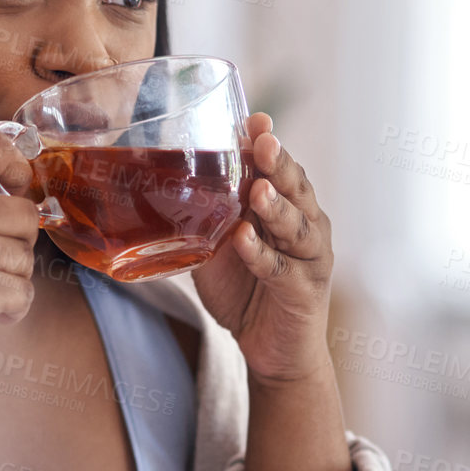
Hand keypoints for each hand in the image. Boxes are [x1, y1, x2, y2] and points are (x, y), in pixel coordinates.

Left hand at [191, 112, 335, 384]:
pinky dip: (261, 254)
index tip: (255, 118)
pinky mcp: (303, 292)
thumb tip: (160, 184)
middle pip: (296, 188)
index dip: (268, 144)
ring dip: (276, 206)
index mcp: (289, 208)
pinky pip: (281, 269)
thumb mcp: (220, 247)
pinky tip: (244, 240)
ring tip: (259, 189)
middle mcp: (307, 226)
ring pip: (296, 225)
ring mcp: (309, 259)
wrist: (273, 351)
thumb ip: (207, 216)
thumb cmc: (247, 291)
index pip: (280, 169)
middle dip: (279, 163)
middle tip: (264, 141)